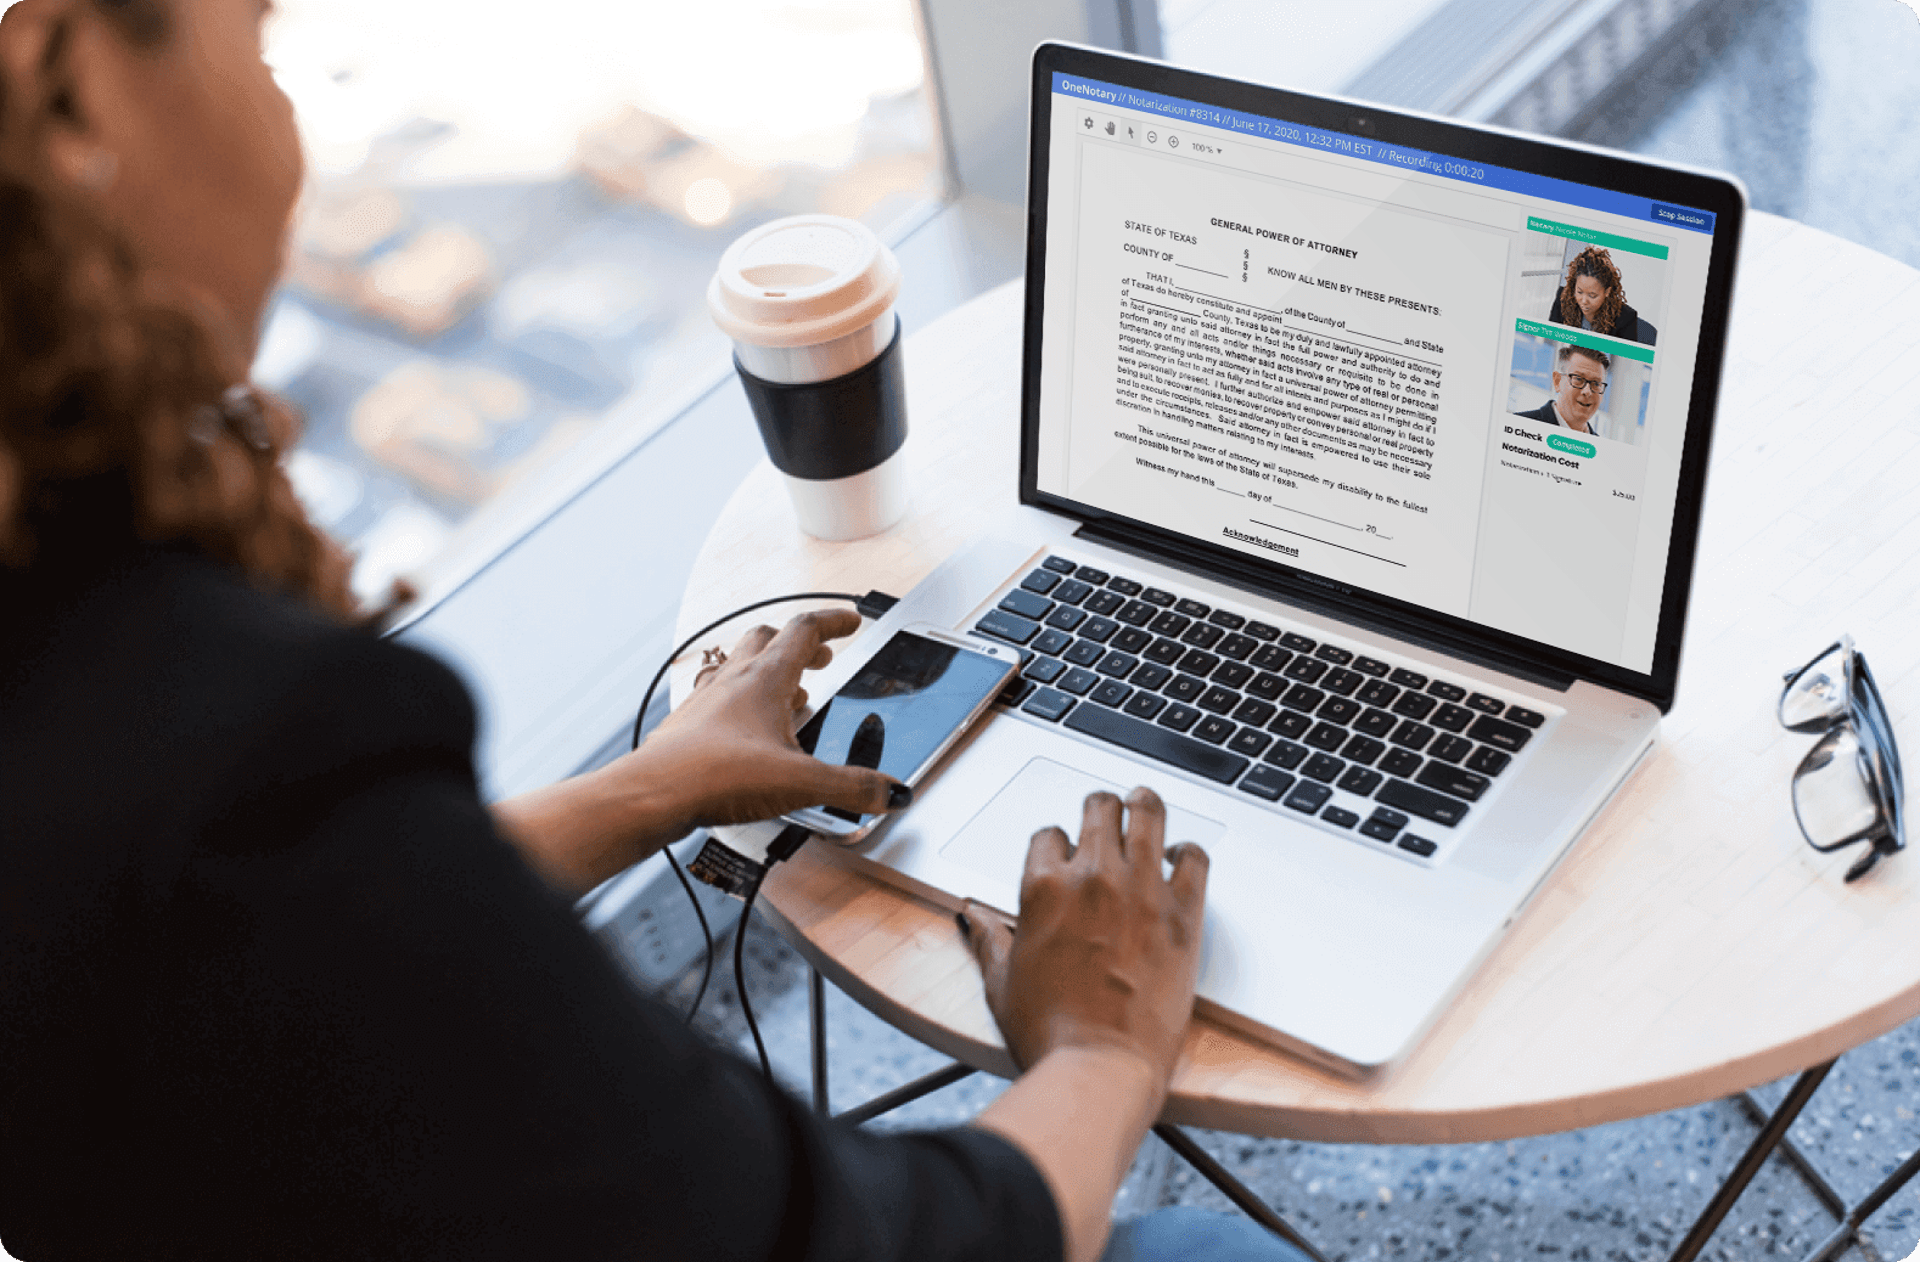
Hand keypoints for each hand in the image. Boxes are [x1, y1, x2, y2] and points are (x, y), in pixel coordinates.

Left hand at [628, 608, 905, 831]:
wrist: (654, 793)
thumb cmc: (716, 775)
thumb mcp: (801, 782)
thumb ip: (852, 787)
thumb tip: (890, 791)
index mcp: (765, 678)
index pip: (805, 630)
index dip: (833, 621)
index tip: (850, 620)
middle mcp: (733, 680)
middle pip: (768, 639)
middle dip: (799, 644)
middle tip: (820, 657)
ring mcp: (707, 700)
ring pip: (740, 665)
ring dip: (768, 671)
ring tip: (790, 695)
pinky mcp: (690, 726)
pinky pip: (719, 698)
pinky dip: (741, 702)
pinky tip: (749, 732)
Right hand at [961, 788, 1207, 1093]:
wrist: (1100, 1065)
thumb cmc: (1049, 1031)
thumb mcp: (1001, 982)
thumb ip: (988, 939)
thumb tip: (973, 917)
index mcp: (1043, 887)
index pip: (1050, 834)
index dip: (1057, 845)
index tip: (1065, 859)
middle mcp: (1093, 877)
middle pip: (1100, 808)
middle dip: (1100, 810)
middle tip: (1106, 817)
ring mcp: (1141, 890)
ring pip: (1148, 813)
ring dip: (1144, 806)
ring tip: (1144, 806)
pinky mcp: (1183, 914)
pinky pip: (1195, 858)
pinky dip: (1189, 852)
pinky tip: (1182, 858)